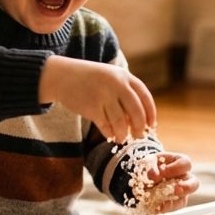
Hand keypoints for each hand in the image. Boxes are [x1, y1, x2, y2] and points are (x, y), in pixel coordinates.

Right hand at [40, 56, 156, 142]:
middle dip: (139, 127)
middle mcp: (116, 84)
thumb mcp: (112, 78)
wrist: (63, 76)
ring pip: (121, 122)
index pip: (145, 97)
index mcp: (124, 76)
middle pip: (136, 112)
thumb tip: (141, 121)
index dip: (151, 114)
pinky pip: (106, 126)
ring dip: (123, 134)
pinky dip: (109, 133)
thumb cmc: (91, 80)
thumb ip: (126, 93)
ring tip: (122, 138)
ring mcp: (103, 96)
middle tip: (139, 136)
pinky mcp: (91, 108)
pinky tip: (110, 135)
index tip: (152, 125)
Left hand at [146, 150, 198, 212]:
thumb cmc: (148, 166)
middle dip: (187, 187)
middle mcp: (182, 177)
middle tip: (176, 189)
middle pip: (194, 183)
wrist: (137, 176)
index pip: (185, 164)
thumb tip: (154, 174)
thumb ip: (150, 166)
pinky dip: (165, 208)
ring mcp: (178, 192)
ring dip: (175, 202)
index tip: (162, 170)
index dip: (176, 168)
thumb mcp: (147, 162)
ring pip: (184, 199)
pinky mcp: (172, 202)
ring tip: (165, 203)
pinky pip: (172, 208)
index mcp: (178, 162)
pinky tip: (157, 208)